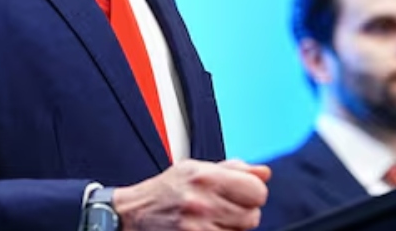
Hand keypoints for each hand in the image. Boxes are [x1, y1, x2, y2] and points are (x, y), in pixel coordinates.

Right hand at [113, 159, 270, 230]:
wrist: (132, 215)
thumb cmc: (163, 193)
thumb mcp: (194, 170)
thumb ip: (232, 170)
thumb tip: (263, 173)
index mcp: (204, 176)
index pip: (257, 191)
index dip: (252, 194)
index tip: (242, 195)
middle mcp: (202, 201)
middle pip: (253, 216)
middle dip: (242, 214)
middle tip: (222, 210)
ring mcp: (198, 227)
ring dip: (231, 229)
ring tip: (210, 221)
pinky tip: (206, 230)